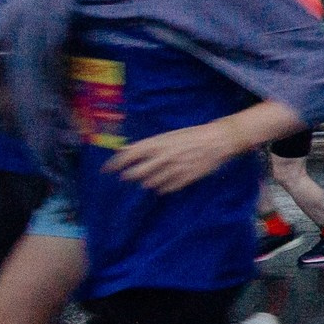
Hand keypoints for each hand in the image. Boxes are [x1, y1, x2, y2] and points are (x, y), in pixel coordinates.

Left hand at [106, 121, 245, 193]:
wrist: (218, 140)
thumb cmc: (192, 135)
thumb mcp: (168, 136)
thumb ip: (148, 144)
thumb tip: (126, 149)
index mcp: (157, 143)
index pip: (129, 155)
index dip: (115, 163)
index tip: (106, 170)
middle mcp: (163, 157)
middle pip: (137, 172)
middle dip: (129, 176)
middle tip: (127, 177)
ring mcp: (174, 169)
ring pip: (151, 183)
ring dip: (147, 182)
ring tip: (148, 180)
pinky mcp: (185, 178)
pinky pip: (167, 188)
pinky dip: (162, 188)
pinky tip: (163, 185)